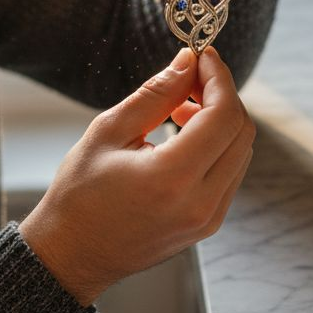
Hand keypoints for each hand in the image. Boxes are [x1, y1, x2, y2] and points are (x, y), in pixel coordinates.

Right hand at [18, 47, 254, 305]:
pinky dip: (217, 145)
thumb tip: (188, 62)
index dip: (218, 78)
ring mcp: (209, 219)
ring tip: (181, 108)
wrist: (71, 256)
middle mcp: (200, 203)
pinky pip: (230, 173)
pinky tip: (184, 136)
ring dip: (221, 120)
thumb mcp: (108, 132)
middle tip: (191, 77)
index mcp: (172, 179)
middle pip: (241, 132)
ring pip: (240, 152)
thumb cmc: (79, 195)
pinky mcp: (208, 224)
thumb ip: (155, 94)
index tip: (203, 56)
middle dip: (222, 95)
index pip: (223, 115)